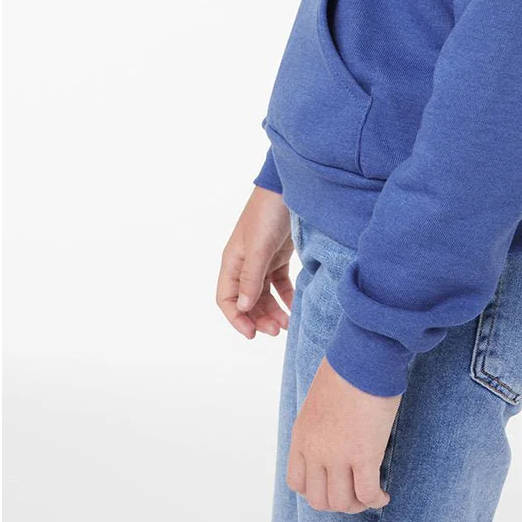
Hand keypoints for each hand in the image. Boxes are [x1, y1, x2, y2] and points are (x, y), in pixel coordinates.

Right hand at [217, 186, 294, 338]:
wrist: (290, 187)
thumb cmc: (268, 212)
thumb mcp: (259, 246)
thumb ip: (251, 278)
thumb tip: (243, 308)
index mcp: (233, 261)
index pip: (227, 298)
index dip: (236, 319)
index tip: (252, 334)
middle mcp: (245, 263)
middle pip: (247, 300)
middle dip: (259, 318)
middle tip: (277, 331)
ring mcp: (263, 260)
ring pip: (264, 295)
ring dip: (273, 311)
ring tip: (287, 324)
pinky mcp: (280, 256)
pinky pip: (280, 284)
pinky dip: (286, 297)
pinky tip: (295, 307)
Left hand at [287, 356, 399, 512]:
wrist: (364, 355)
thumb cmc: (347, 368)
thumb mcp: (319, 401)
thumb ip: (320, 425)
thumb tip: (334, 435)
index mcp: (301, 436)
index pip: (297, 483)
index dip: (316, 491)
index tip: (333, 485)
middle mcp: (315, 450)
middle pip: (319, 500)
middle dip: (338, 503)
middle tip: (354, 494)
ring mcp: (338, 455)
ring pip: (342, 502)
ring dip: (357, 505)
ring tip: (370, 496)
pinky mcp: (364, 454)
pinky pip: (367, 493)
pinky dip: (376, 500)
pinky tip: (383, 495)